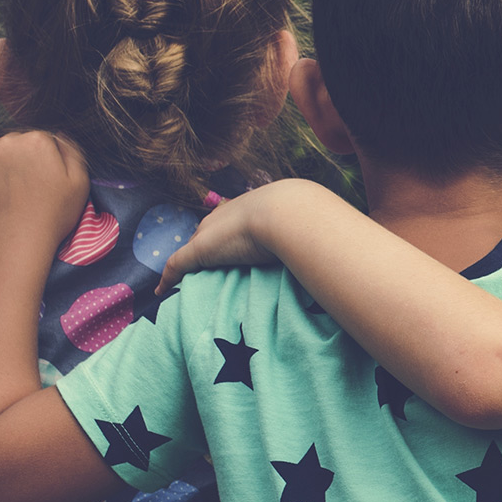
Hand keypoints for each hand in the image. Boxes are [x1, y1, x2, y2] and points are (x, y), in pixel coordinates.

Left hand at [0, 131, 87, 246]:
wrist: (12, 242)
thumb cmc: (52, 216)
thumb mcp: (79, 184)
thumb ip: (72, 152)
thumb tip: (59, 135)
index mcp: (38, 140)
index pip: (42, 141)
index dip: (45, 162)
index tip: (45, 183)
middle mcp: (7, 140)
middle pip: (15, 144)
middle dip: (20, 161)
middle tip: (26, 191)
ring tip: (7, 195)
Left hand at [156, 179, 326, 292]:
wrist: (288, 212)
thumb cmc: (304, 218)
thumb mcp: (309, 223)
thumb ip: (316, 233)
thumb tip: (340, 243)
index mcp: (246, 208)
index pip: (228, 225)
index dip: (226, 240)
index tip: (229, 254)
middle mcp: (223, 217)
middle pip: (206, 237)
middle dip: (204, 251)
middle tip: (207, 271)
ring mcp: (210, 234)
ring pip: (191, 253)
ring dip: (188, 267)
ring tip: (186, 283)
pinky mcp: (200, 251)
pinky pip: (177, 266)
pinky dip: (169, 279)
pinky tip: (162, 292)